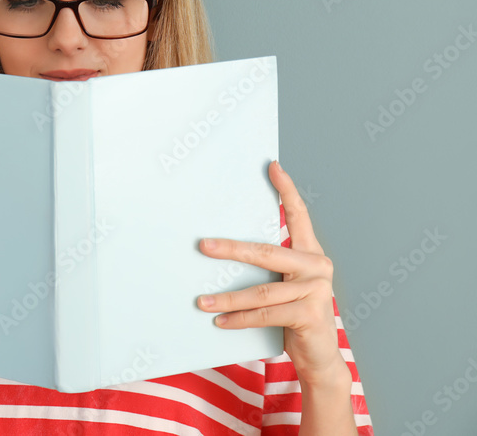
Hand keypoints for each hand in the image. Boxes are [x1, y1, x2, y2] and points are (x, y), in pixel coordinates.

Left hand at [196, 160, 348, 386]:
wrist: (320, 357)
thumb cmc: (296, 316)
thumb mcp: (286, 287)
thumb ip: (270, 269)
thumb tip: (223, 249)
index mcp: (310, 255)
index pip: (299, 216)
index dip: (286, 191)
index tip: (272, 166)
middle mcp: (317, 267)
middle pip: (266, 253)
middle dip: (230, 249)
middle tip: (204, 246)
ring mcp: (317, 290)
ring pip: (261, 291)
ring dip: (227, 298)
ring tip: (202, 301)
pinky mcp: (310, 314)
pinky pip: (265, 314)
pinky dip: (239, 319)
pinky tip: (220, 321)